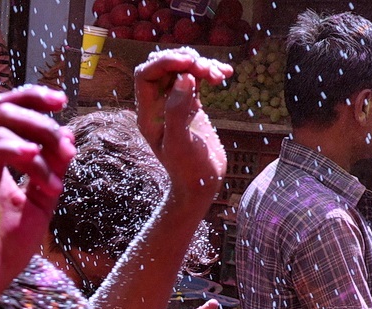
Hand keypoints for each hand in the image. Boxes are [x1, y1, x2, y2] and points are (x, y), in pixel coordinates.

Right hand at [0, 86, 75, 308]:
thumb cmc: (5, 250)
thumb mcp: (41, 204)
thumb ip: (52, 170)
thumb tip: (67, 135)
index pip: (6, 110)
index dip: (32, 97)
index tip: (61, 101)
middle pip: (3, 112)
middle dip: (40, 121)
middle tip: (63, 145)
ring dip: (35, 147)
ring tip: (52, 182)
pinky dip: (8, 151)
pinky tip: (30, 158)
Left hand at [134, 49, 231, 210]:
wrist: (201, 184)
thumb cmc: (189, 170)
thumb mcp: (181, 143)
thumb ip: (177, 110)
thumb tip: (184, 78)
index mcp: (148, 113)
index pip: (146, 74)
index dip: (165, 62)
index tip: (189, 62)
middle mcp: (158, 106)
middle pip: (165, 67)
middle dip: (186, 61)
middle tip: (207, 70)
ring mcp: (175, 104)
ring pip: (182, 70)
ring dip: (201, 65)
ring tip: (219, 75)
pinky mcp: (191, 105)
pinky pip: (196, 79)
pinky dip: (210, 72)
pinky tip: (225, 75)